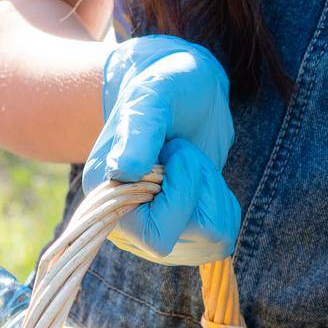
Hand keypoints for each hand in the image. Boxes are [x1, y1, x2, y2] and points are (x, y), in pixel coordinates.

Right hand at [83, 35, 240, 264]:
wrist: (183, 91)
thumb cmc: (163, 88)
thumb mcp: (152, 99)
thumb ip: (139, 132)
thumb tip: (123, 171)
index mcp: (106, 200)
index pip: (156, 235)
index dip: (180, 194)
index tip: (173, 152)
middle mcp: (125, 228)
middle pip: (189, 238)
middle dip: (199, 187)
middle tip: (182, 153)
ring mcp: (154, 234)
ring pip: (210, 240)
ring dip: (212, 193)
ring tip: (190, 163)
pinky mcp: (180, 234)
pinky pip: (221, 238)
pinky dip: (221, 203)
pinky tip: (202, 177)